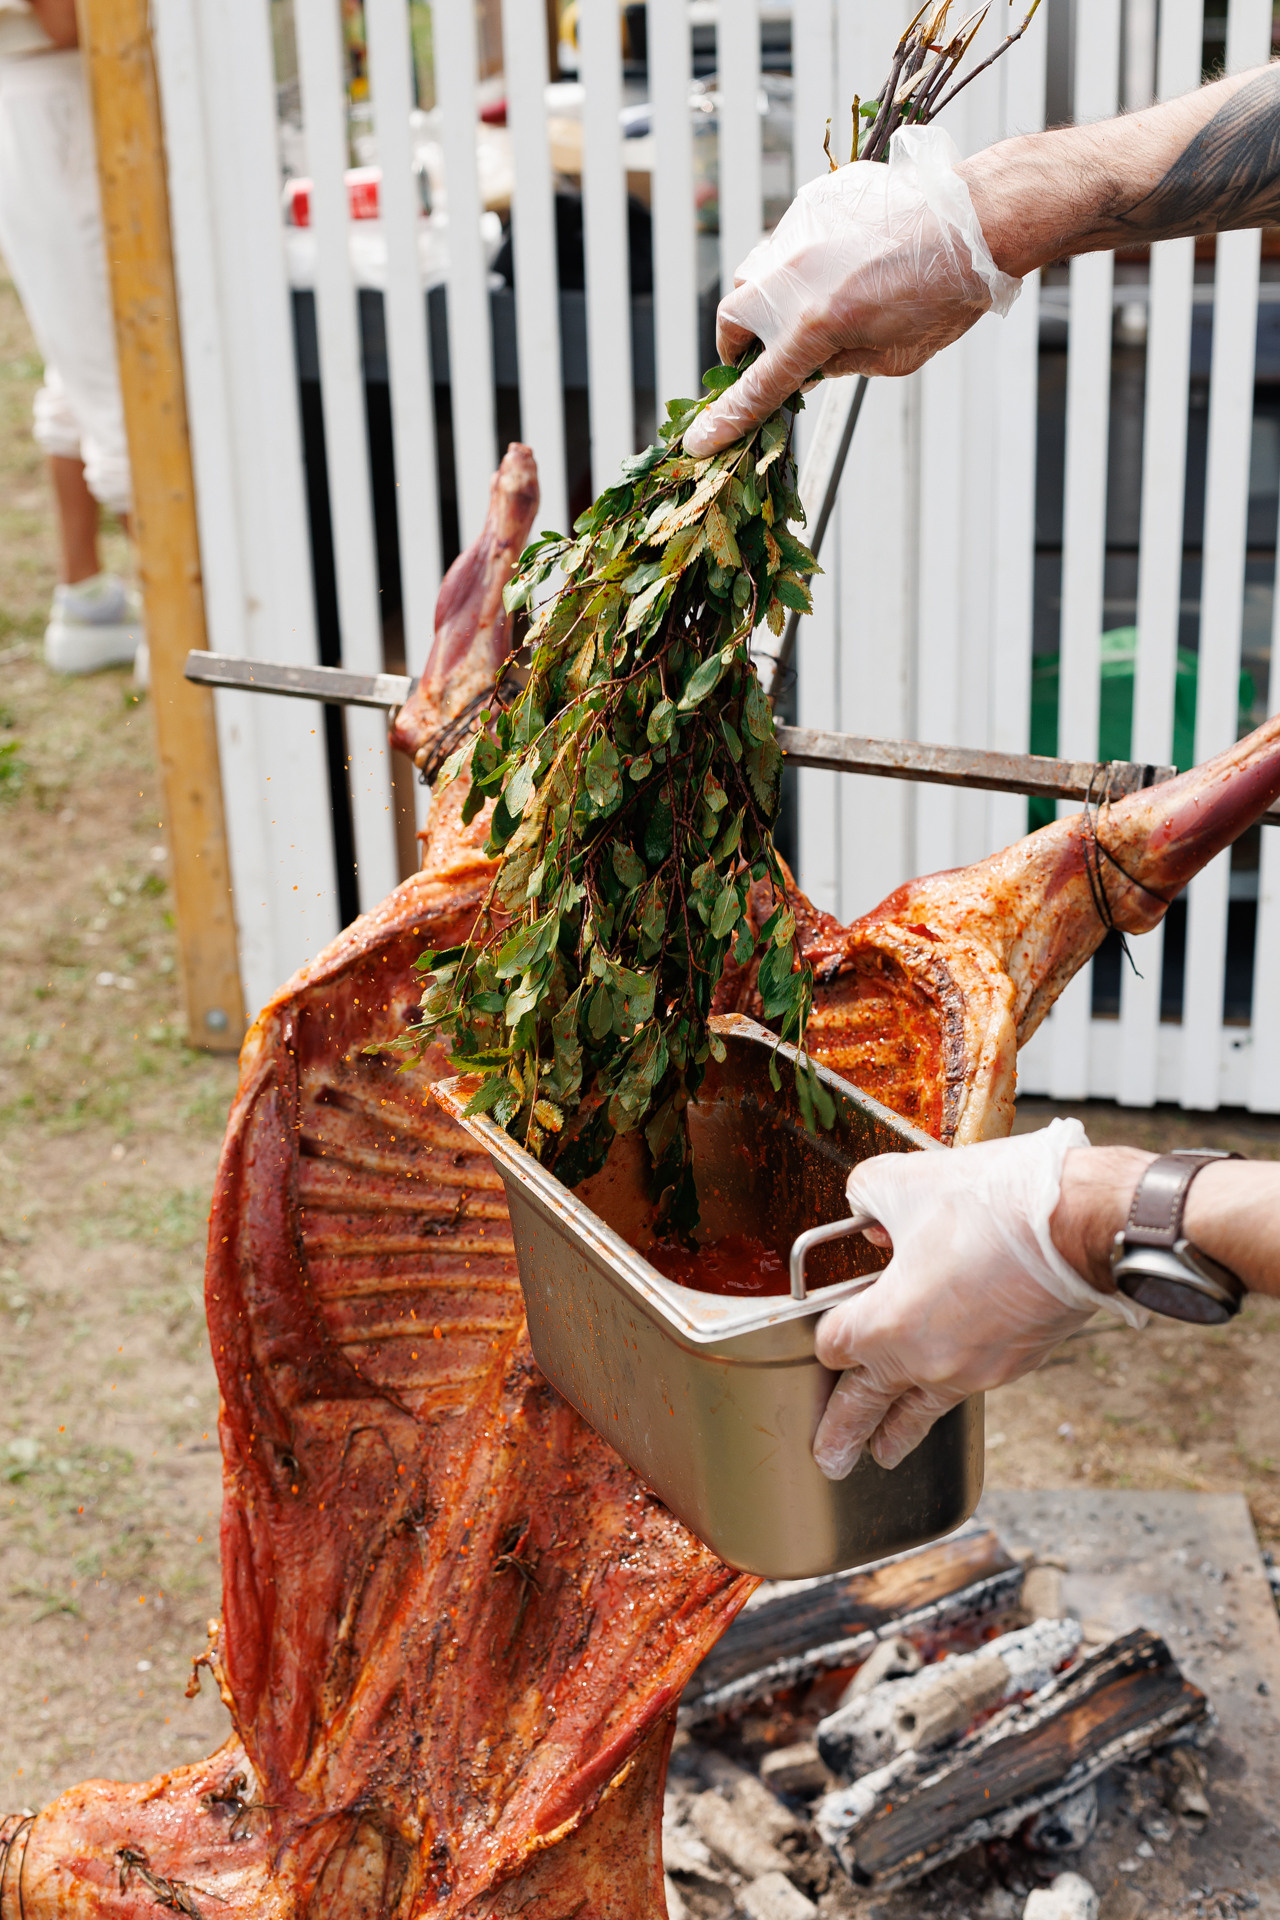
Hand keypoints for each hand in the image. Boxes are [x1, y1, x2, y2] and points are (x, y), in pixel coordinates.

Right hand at [684, 125, 1019, 458]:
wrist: (977, 221)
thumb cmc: (946, 295)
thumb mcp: (894, 358)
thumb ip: (838, 366)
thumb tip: (808, 367)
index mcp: (817, 325)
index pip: (760, 385)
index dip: (728, 419)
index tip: (699, 439)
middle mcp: (796, 276)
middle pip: (734, 320)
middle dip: (740, 346)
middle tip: (764, 359)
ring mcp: (801, 234)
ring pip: (754, 275)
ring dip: (768, 302)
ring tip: (807, 309)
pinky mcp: (815, 203)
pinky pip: (787, 241)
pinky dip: (801, 264)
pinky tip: (843, 267)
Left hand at [810, 1122, 1149, 1479]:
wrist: (1084, 1224)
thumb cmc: (994, 1202)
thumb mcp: (907, 1180)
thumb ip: (869, 1196)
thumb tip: (869, 1215)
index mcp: (886, 1325)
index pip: (834, 1349)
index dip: (826, 1338)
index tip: (827, 1339)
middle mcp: (925, 1362)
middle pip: (869, 1405)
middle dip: (847, 1433)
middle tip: (831, 1460)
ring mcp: (975, 1372)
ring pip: (924, 1408)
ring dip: (901, 1430)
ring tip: (887, 1451)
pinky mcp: (1016, 1366)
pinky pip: (970, 1382)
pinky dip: (955, 1381)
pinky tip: (955, 1369)